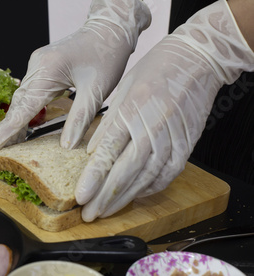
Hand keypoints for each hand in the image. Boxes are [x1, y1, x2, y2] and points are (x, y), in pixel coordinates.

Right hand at [0, 0, 150, 152]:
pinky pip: (29, 92)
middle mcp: (37, 66)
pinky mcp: (41, 67)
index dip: (5, 132)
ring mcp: (37, 65)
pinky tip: (25, 125)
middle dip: (7, 130)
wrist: (110, 29)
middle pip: (17, 104)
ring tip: (10, 146)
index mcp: (48, 70)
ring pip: (22, 99)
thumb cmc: (107, 54)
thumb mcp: (98, 90)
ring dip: (16, 121)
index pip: (22, 108)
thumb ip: (80, 119)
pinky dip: (26, 110)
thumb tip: (66, 145)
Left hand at [77, 0, 253, 221]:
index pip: (107, 154)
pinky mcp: (186, 144)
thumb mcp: (122, 91)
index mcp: (130, 113)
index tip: (80, 197)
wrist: (197, 60)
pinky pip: (168, 173)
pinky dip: (151, 188)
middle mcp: (151, 129)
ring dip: (125, 198)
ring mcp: (172, 138)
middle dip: (104, 198)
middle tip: (89, 215)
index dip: (93, 179)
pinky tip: (136, 195)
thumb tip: (91, 152)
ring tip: (107, 211)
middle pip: (125, 172)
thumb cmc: (155, 70)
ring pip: (146, 178)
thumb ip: (107, 125)